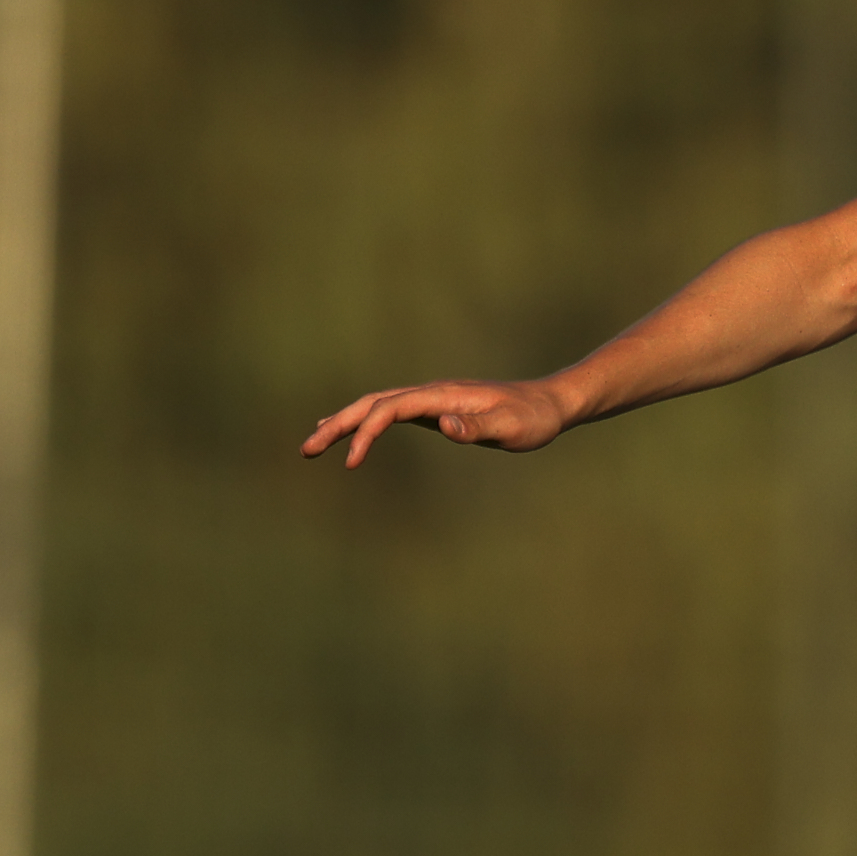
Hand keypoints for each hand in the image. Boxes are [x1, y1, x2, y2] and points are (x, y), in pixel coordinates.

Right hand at [302, 377, 566, 466]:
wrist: (550, 404)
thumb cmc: (533, 418)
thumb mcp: (511, 426)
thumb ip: (478, 425)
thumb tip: (445, 425)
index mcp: (443, 396)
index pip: (391, 409)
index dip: (367, 432)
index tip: (350, 461)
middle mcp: (432, 394)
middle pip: (372, 403)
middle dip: (338, 425)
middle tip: (306, 449)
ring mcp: (432, 400)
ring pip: (377, 406)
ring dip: (345, 423)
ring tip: (314, 443)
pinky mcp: (436, 410)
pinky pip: (391, 413)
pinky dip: (366, 422)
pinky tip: (354, 434)